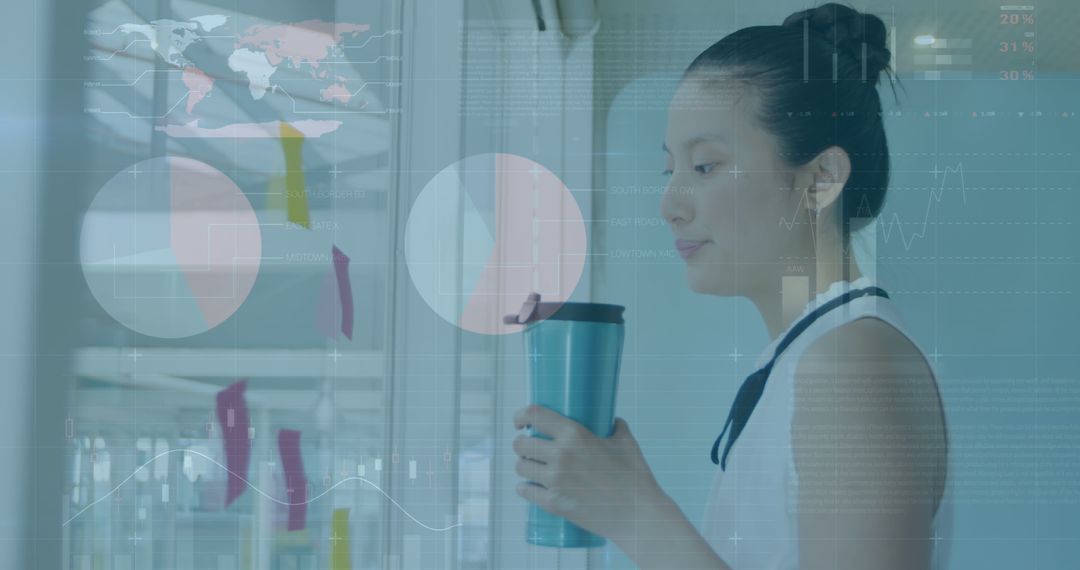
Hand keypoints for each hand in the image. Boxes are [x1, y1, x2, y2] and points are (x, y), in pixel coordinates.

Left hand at [511, 404, 672, 542]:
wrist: (637, 514)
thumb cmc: (634, 477)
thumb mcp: (626, 442)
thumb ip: (615, 427)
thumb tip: (610, 420)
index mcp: (575, 434)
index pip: (534, 414)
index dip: (521, 415)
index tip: (521, 422)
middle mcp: (560, 455)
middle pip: (520, 444)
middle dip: (522, 444)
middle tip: (531, 448)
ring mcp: (555, 481)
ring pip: (520, 467)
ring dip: (525, 465)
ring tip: (534, 467)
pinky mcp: (553, 503)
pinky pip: (525, 491)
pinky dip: (526, 487)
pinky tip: (531, 485)